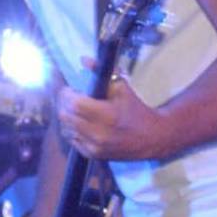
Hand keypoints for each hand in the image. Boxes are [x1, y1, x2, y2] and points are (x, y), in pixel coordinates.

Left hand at [56, 70, 170, 161]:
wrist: (152, 138)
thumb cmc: (136, 110)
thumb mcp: (122, 88)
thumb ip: (102, 72)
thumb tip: (83, 60)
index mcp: (108, 115)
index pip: (75, 104)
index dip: (68, 94)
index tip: (70, 89)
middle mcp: (100, 133)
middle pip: (66, 116)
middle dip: (65, 104)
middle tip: (70, 97)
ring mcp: (96, 147)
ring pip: (66, 128)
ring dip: (67, 117)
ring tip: (75, 110)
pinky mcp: (94, 155)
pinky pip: (72, 140)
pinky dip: (72, 130)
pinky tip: (80, 123)